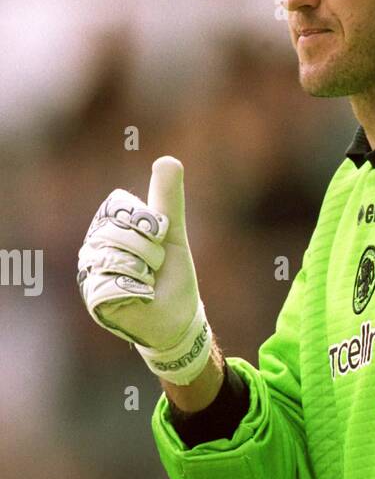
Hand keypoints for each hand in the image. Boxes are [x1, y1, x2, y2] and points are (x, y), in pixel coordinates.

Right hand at [77, 156, 211, 384]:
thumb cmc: (172, 278)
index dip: (146, 223)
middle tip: (155, 265)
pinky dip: (135, 289)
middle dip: (147, 248)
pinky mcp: (95, 298)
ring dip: (143, 269)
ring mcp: (92, 273)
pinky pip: (111, 282)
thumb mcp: (173, 235)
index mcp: (110, 230)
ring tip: (148, 281)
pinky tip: (140, 296)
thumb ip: (168, 200)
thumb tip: (168, 159)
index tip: (158, 240)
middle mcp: (95, 249)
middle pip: (115, 231)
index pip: (120, 208)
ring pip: (114, 256)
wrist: (177, 318)